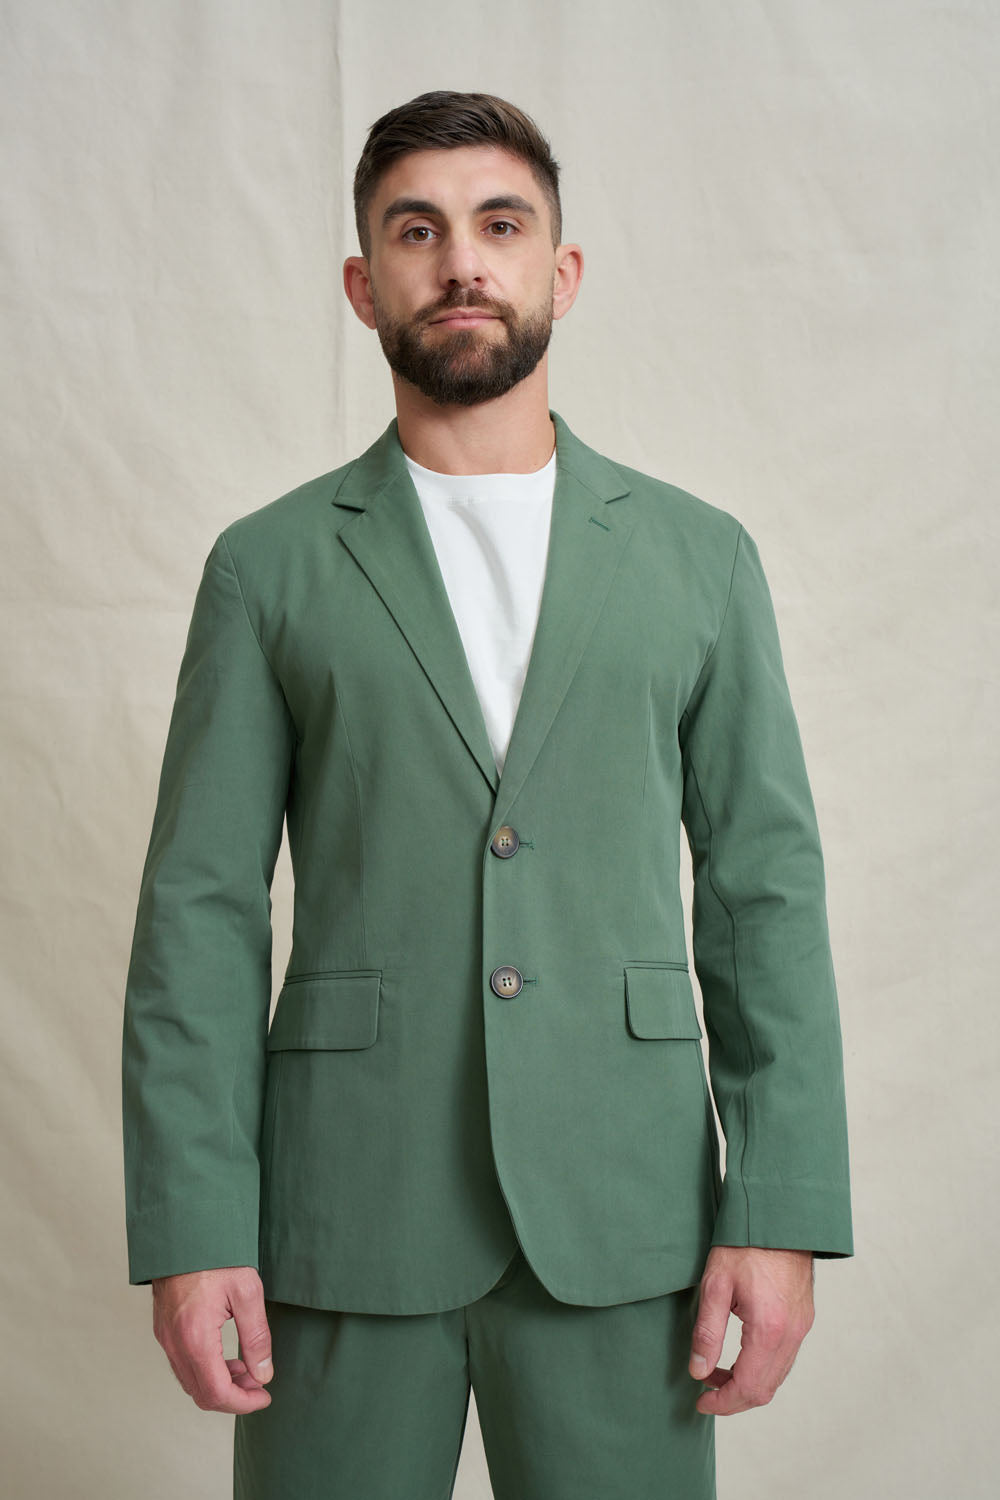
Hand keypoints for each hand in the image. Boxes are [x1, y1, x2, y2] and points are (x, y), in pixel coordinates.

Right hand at [151, 1265, 273, 1413]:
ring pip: (190, 1382)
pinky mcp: (163, 1330)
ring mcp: (165, 1337)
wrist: (185, 1231)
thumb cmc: (217, 1256)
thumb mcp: (247, 1291)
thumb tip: (263, 1375)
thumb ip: (256, 1337)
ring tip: (247, 1369)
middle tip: (259, 1384)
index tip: (265, 1397)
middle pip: (201, 1394)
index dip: (243, 1403)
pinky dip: (205, 1371)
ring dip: (219, 1385)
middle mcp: (174, 1343)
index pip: (217, 1392)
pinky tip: (226, 1357)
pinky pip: (182, 1366)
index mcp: (195, 1337)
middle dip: (233, 1397)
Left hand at [688, 1245, 813, 1415]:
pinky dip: (762, 1368)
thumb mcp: (715, 1284)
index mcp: (769, 1329)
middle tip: (705, 1391)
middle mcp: (791, 1334)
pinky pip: (784, 1358)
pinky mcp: (803, 1318)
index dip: (722, 1402)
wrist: (779, 1216)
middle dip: (734, 1399)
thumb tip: (698, 1372)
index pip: (748, 1387)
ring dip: (747, 1384)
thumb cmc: (744, 1244)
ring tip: (716, 1371)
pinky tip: (739, 1355)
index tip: (700, 1402)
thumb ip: (707, 1332)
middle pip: (765, 1389)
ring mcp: (801, 1327)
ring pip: (776, 1377)